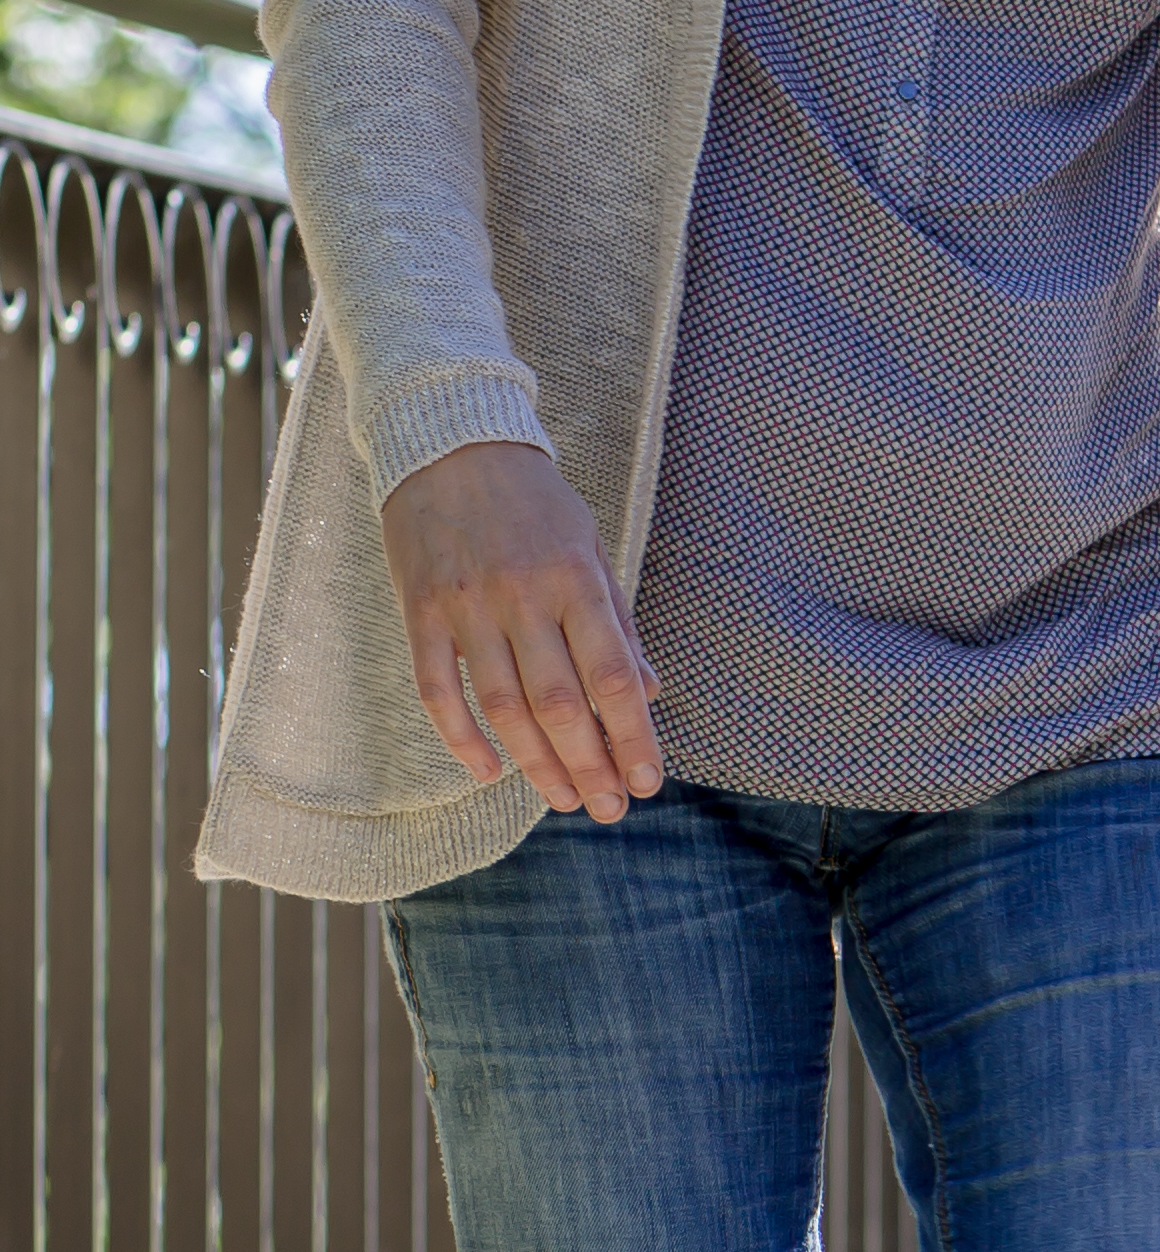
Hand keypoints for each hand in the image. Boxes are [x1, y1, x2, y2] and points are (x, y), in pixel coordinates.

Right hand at [378, 441, 661, 819]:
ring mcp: (466, 605)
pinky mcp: (419, 610)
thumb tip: (648, 694)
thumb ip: (617, 623)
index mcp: (575, 581)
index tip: (647, 782)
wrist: (448, 442)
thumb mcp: (591, 549)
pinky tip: (488, 772)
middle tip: (608, 809)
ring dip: (535, 763)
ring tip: (564, 800)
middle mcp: (522, 597)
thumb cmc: (534, 502)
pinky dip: (461, 736)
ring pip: (502, 706)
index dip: (633, 738)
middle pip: (560, 704)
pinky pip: (436, 687)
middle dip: (588, 766)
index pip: (613, 678)